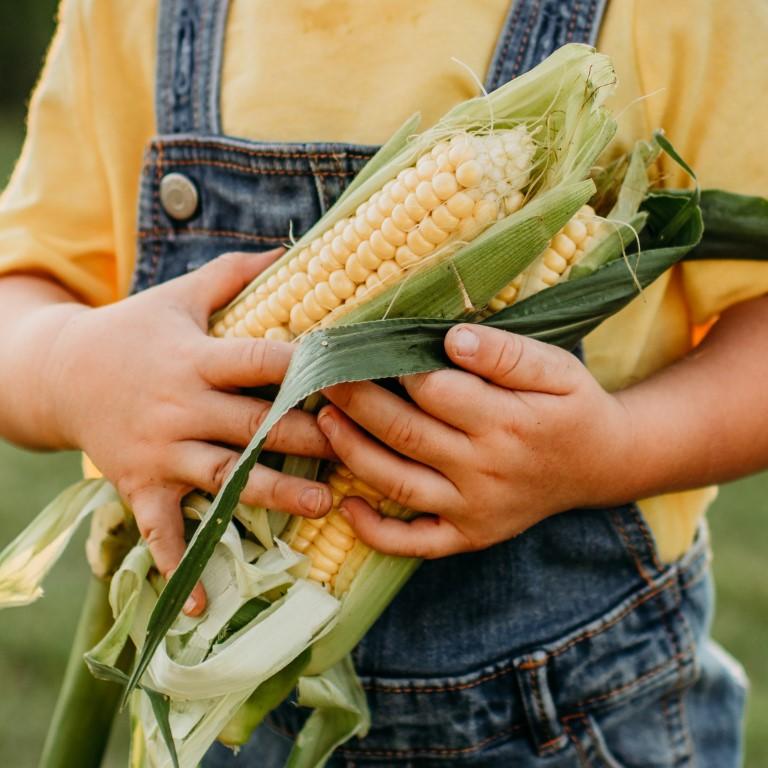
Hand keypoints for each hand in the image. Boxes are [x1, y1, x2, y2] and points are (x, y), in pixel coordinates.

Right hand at [47, 250, 333, 612]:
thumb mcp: (180, 296)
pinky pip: (161, 530)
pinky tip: (203, 604)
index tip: (356, 376)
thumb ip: (236, 273)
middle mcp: (180, 406)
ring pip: (224, 476)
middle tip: (358, 451)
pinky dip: (179, 566)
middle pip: (255, 423)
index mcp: (195, 357)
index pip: (261, 361)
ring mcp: (159, 451)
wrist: (61, 373)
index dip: (309, 367)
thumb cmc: (134, 332)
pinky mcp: (140, 485)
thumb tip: (291, 244)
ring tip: (322, 506)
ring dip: (272, 494)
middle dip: (307, 438)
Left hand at [319, 324, 631, 558]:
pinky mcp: (470, 535)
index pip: (436, 390)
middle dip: (357, 400)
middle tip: (322, 374)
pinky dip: (376, 532)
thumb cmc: (571, 408)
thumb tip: (453, 339)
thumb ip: (506, 354)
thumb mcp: (558, 369)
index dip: (396, 366)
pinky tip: (346, 507)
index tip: (367, 345)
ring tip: (323, 421)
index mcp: (509, 422)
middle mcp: (487, 470)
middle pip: (406, 432)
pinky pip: (415, 543)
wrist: (599, 465)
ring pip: (398, 484)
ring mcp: (475, 509)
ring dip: (352, 453)